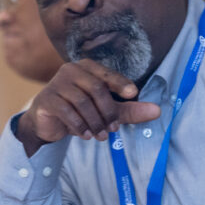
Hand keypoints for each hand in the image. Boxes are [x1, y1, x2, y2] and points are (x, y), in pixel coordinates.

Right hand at [16, 60, 160, 154]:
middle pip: (96, 88)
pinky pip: (67, 111)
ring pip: (82, 101)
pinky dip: (79, 126)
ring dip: (95, 121)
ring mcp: (56, 83)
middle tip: (113, 129)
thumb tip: (157, 111)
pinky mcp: (47, 99)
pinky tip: (86, 135)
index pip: (107, 74)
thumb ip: (130, 110)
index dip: (121, 83)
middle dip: (108, 111)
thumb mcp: (107, 111)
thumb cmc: (80, 112)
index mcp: (88, 68)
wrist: (48, 122)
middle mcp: (71, 70)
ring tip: (100, 136)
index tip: (133, 94)